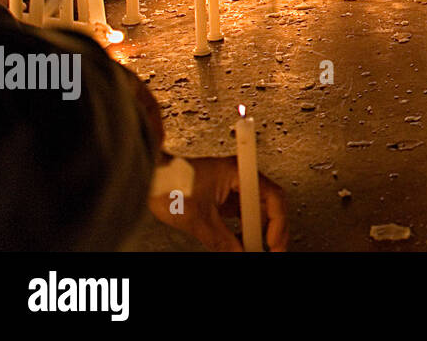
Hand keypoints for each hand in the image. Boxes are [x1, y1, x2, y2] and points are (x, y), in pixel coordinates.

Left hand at [149, 156, 288, 251]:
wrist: (149, 179)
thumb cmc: (168, 184)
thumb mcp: (198, 219)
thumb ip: (221, 240)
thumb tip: (238, 254)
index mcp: (239, 172)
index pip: (273, 197)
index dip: (277, 222)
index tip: (272, 242)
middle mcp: (239, 176)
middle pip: (268, 204)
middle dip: (271, 229)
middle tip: (271, 249)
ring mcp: (231, 186)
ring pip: (256, 210)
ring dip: (257, 230)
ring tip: (255, 248)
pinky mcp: (222, 195)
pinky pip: (242, 213)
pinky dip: (244, 228)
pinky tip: (241, 241)